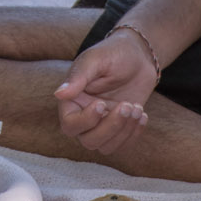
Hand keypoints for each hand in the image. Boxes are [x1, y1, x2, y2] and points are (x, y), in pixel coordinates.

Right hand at [53, 30, 158, 154]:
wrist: (138, 56)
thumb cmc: (113, 53)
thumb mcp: (95, 60)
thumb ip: (78, 77)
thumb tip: (58, 94)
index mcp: (72, 100)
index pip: (69, 125)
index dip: (86, 120)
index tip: (102, 103)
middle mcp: (84, 116)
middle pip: (89, 141)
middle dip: (111, 126)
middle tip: (127, 105)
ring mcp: (102, 124)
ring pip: (106, 147)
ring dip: (124, 131)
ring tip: (137, 108)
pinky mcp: (119, 128)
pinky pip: (123, 146)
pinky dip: (134, 134)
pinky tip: (143, 115)